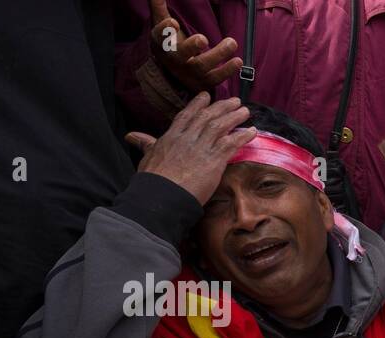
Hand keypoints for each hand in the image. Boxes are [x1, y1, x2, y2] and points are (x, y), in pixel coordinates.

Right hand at [124, 93, 255, 205]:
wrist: (162, 195)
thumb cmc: (154, 180)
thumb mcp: (147, 157)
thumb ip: (145, 144)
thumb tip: (132, 136)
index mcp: (172, 136)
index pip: (187, 115)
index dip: (197, 105)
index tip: (206, 96)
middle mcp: (188, 138)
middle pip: (207, 117)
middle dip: (221, 107)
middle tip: (234, 101)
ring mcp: (201, 148)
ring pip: (220, 126)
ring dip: (234, 117)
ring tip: (244, 111)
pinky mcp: (214, 160)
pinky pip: (231, 143)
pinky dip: (242, 136)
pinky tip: (251, 131)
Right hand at [148, 0, 243, 91]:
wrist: (175, 74)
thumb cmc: (170, 43)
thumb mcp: (162, 24)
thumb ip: (158, 6)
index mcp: (162, 44)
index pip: (160, 37)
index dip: (165, 30)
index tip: (172, 22)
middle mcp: (175, 60)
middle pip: (182, 54)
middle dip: (192, 46)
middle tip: (203, 38)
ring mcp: (190, 73)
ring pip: (202, 66)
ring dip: (218, 55)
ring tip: (232, 42)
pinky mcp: (204, 82)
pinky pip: (216, 78)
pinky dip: (228, 71)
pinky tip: (238, 60)